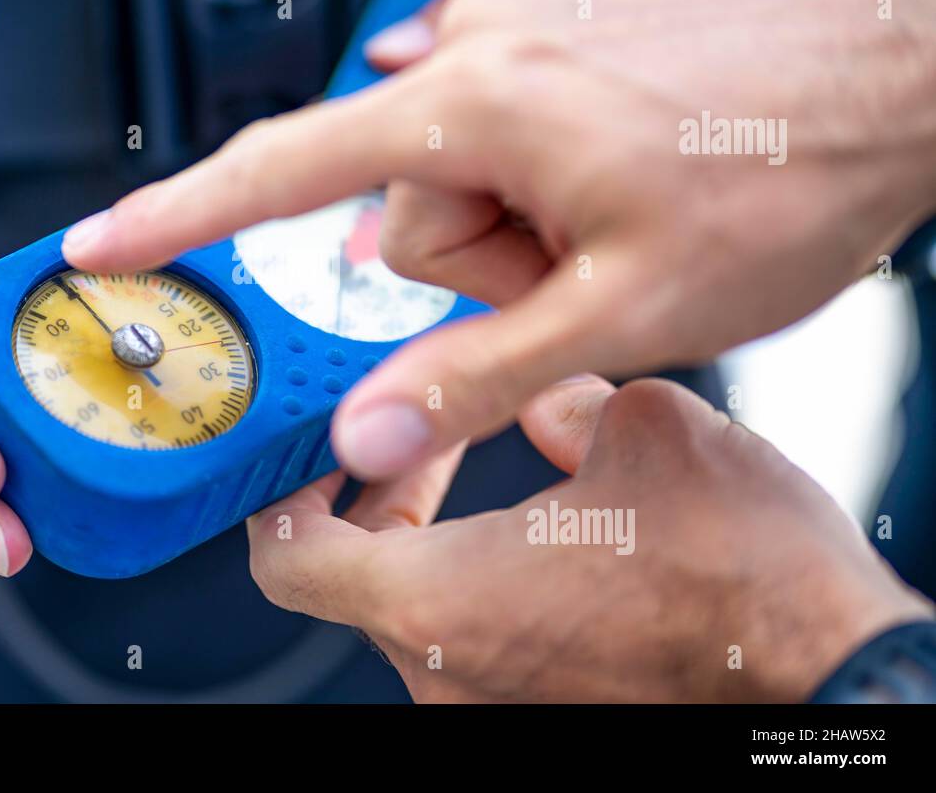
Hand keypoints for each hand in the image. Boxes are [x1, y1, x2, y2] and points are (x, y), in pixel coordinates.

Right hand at [61, 0, 935, 479]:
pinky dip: (528, 171)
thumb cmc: (783, 175)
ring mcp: (517, 25)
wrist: (896, 82)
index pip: (280, 170)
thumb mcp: (624, 309)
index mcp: (475, 106)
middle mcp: (477, 45)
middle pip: (398, 207)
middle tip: (575, 273)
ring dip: (515, 226)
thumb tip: (366, 427)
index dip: (176, 217)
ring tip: (612, 222)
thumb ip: (475, 373)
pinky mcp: (551, 22)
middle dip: (472, 268)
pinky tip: (603, 171)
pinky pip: (491, 120)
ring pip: (452, 172)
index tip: (100, 242)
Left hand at [247, 376, 932, 701]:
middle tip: (422, 442)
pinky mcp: (536, 712)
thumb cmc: (740, 570)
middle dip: (376, 497)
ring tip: (493, 469)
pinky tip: (547, 531)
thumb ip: (555, 402)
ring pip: (414, 609)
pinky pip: (472, 641)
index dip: (283, 499)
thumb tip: (542, 404)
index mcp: (435, 600)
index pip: (287, 560)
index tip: (310, 458)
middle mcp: (444, 670)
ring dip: (432, 536)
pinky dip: (479, 581)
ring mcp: (488, 704)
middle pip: (347, 581)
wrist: (830, 667)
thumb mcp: (639, 427)